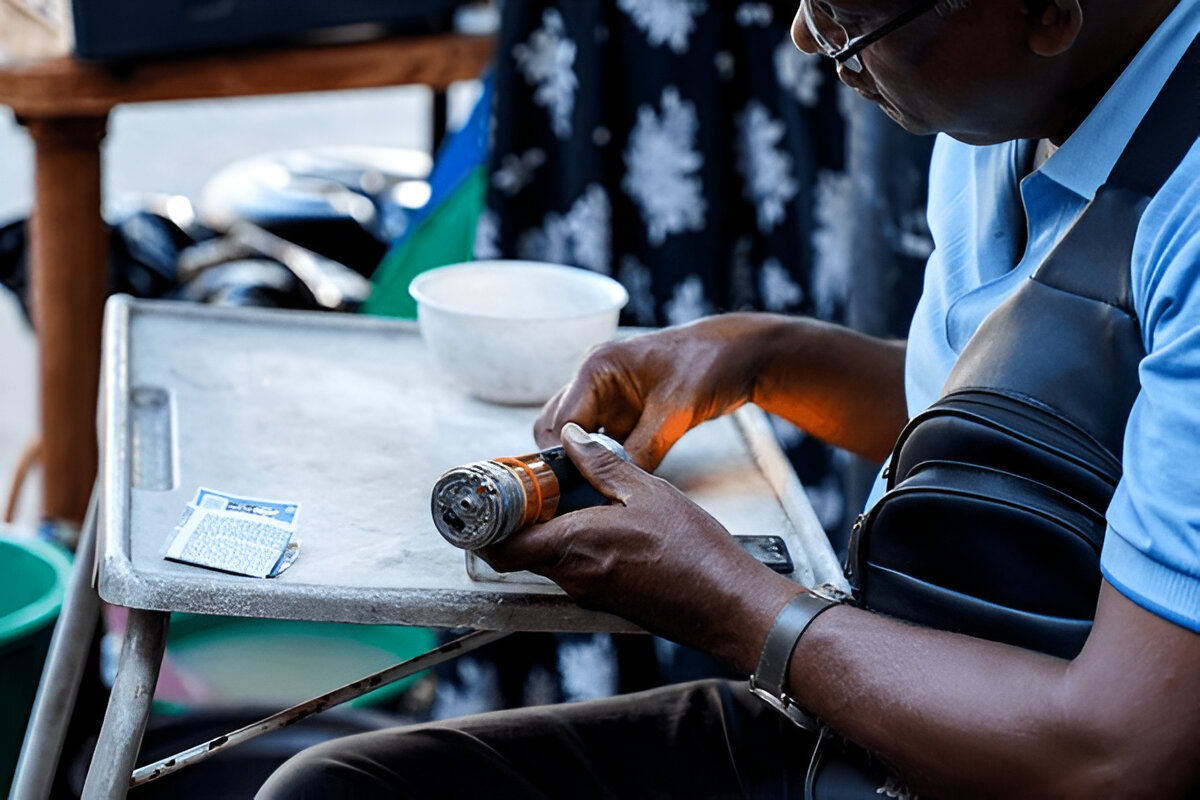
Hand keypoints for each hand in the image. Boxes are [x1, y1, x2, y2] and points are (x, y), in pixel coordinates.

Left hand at [481, 422, 798, 668]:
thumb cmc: (695, 552)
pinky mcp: (606, 599)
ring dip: (545, 531)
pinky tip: (598, 521)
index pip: (501, 546)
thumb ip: (602, 464)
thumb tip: (570, 439)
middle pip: (519, 552)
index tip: (489, 497)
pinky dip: (570, 545)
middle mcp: (573, 576)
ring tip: (567, 497)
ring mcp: (588, 592)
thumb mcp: (647, 492)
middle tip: (528, 487)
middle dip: (515, 521)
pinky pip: (571, 569)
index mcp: (575, 546)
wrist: (727, 604)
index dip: (484, 525)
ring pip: (545, 560)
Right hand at [534, 314, 771, 469]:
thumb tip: (614, 487)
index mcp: (597, 369)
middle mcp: (594, 381)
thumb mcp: (675, 412)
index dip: (561, 459)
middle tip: (582, 494)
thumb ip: (642, 450)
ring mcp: (607, 398)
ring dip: (584, 464)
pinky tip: (617, 481)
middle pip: (555, 430)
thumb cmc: (708, 364)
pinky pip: (600, 444)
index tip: (572, 490)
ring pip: (575, 439)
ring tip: (598, 492)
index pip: (558, 423)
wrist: (739, 355)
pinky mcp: (623, 414)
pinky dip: (603, 462)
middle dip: (565, 463)